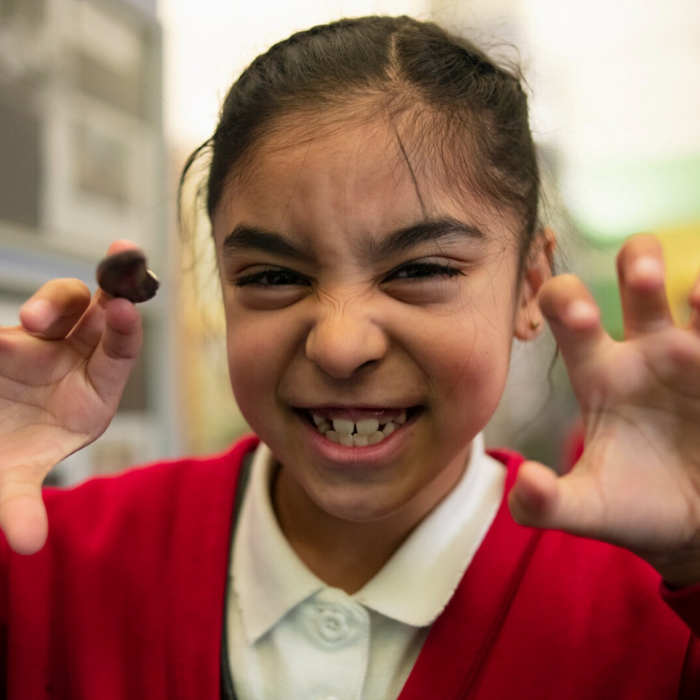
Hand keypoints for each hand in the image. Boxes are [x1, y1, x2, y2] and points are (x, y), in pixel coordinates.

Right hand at [0, 241, 142, 554]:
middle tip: (120, 256)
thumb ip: (20, 505)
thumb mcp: (10, 479)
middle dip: (111, 287)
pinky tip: (17, 322)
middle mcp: (73, 361)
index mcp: (92, 394)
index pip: (119, 353)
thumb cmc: (6, 457)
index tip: (125, 308)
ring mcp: (40, 342)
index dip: (125, 330)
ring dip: (56, 301)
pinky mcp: (9, 336)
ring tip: (34, 318)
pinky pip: (21, 317)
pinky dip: (34, 307)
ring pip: (63, 304)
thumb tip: (26, 547)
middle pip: (102, 315)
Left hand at [509, 234, 699, 586]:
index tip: (583, 317)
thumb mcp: (588, 508)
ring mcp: (699, 357)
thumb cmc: (635, 508)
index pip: (569, 314)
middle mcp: (647, 351)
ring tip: (698, 294)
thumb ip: (546, 503)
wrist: (695, 531)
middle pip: (640, 279)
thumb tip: (526, 483)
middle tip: (644, 276)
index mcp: (598, 372)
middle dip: (640, 262)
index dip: (566, 302)